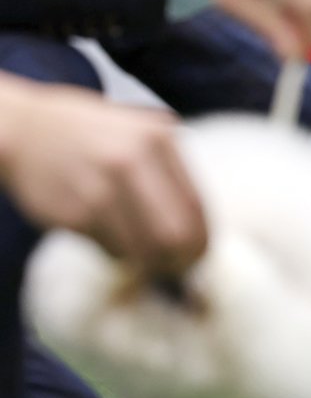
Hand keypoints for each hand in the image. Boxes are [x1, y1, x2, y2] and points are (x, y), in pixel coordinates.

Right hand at [0, 79, 206, 277]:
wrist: (22, 128)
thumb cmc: (88, 133)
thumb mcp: (138, 129)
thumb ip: (170, 164)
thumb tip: (201, 222)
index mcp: (157, 139)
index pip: (196, 207)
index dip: (202, 240)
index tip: (200, 254)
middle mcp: (130, 162)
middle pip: (175, 236)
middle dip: (182, 260)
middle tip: (179, 269)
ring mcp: (100, 189)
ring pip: (143, 251)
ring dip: (149, 263)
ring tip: (146, 258)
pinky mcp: (73, 213)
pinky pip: (111, 250)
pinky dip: (117, 253)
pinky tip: (110, 236)